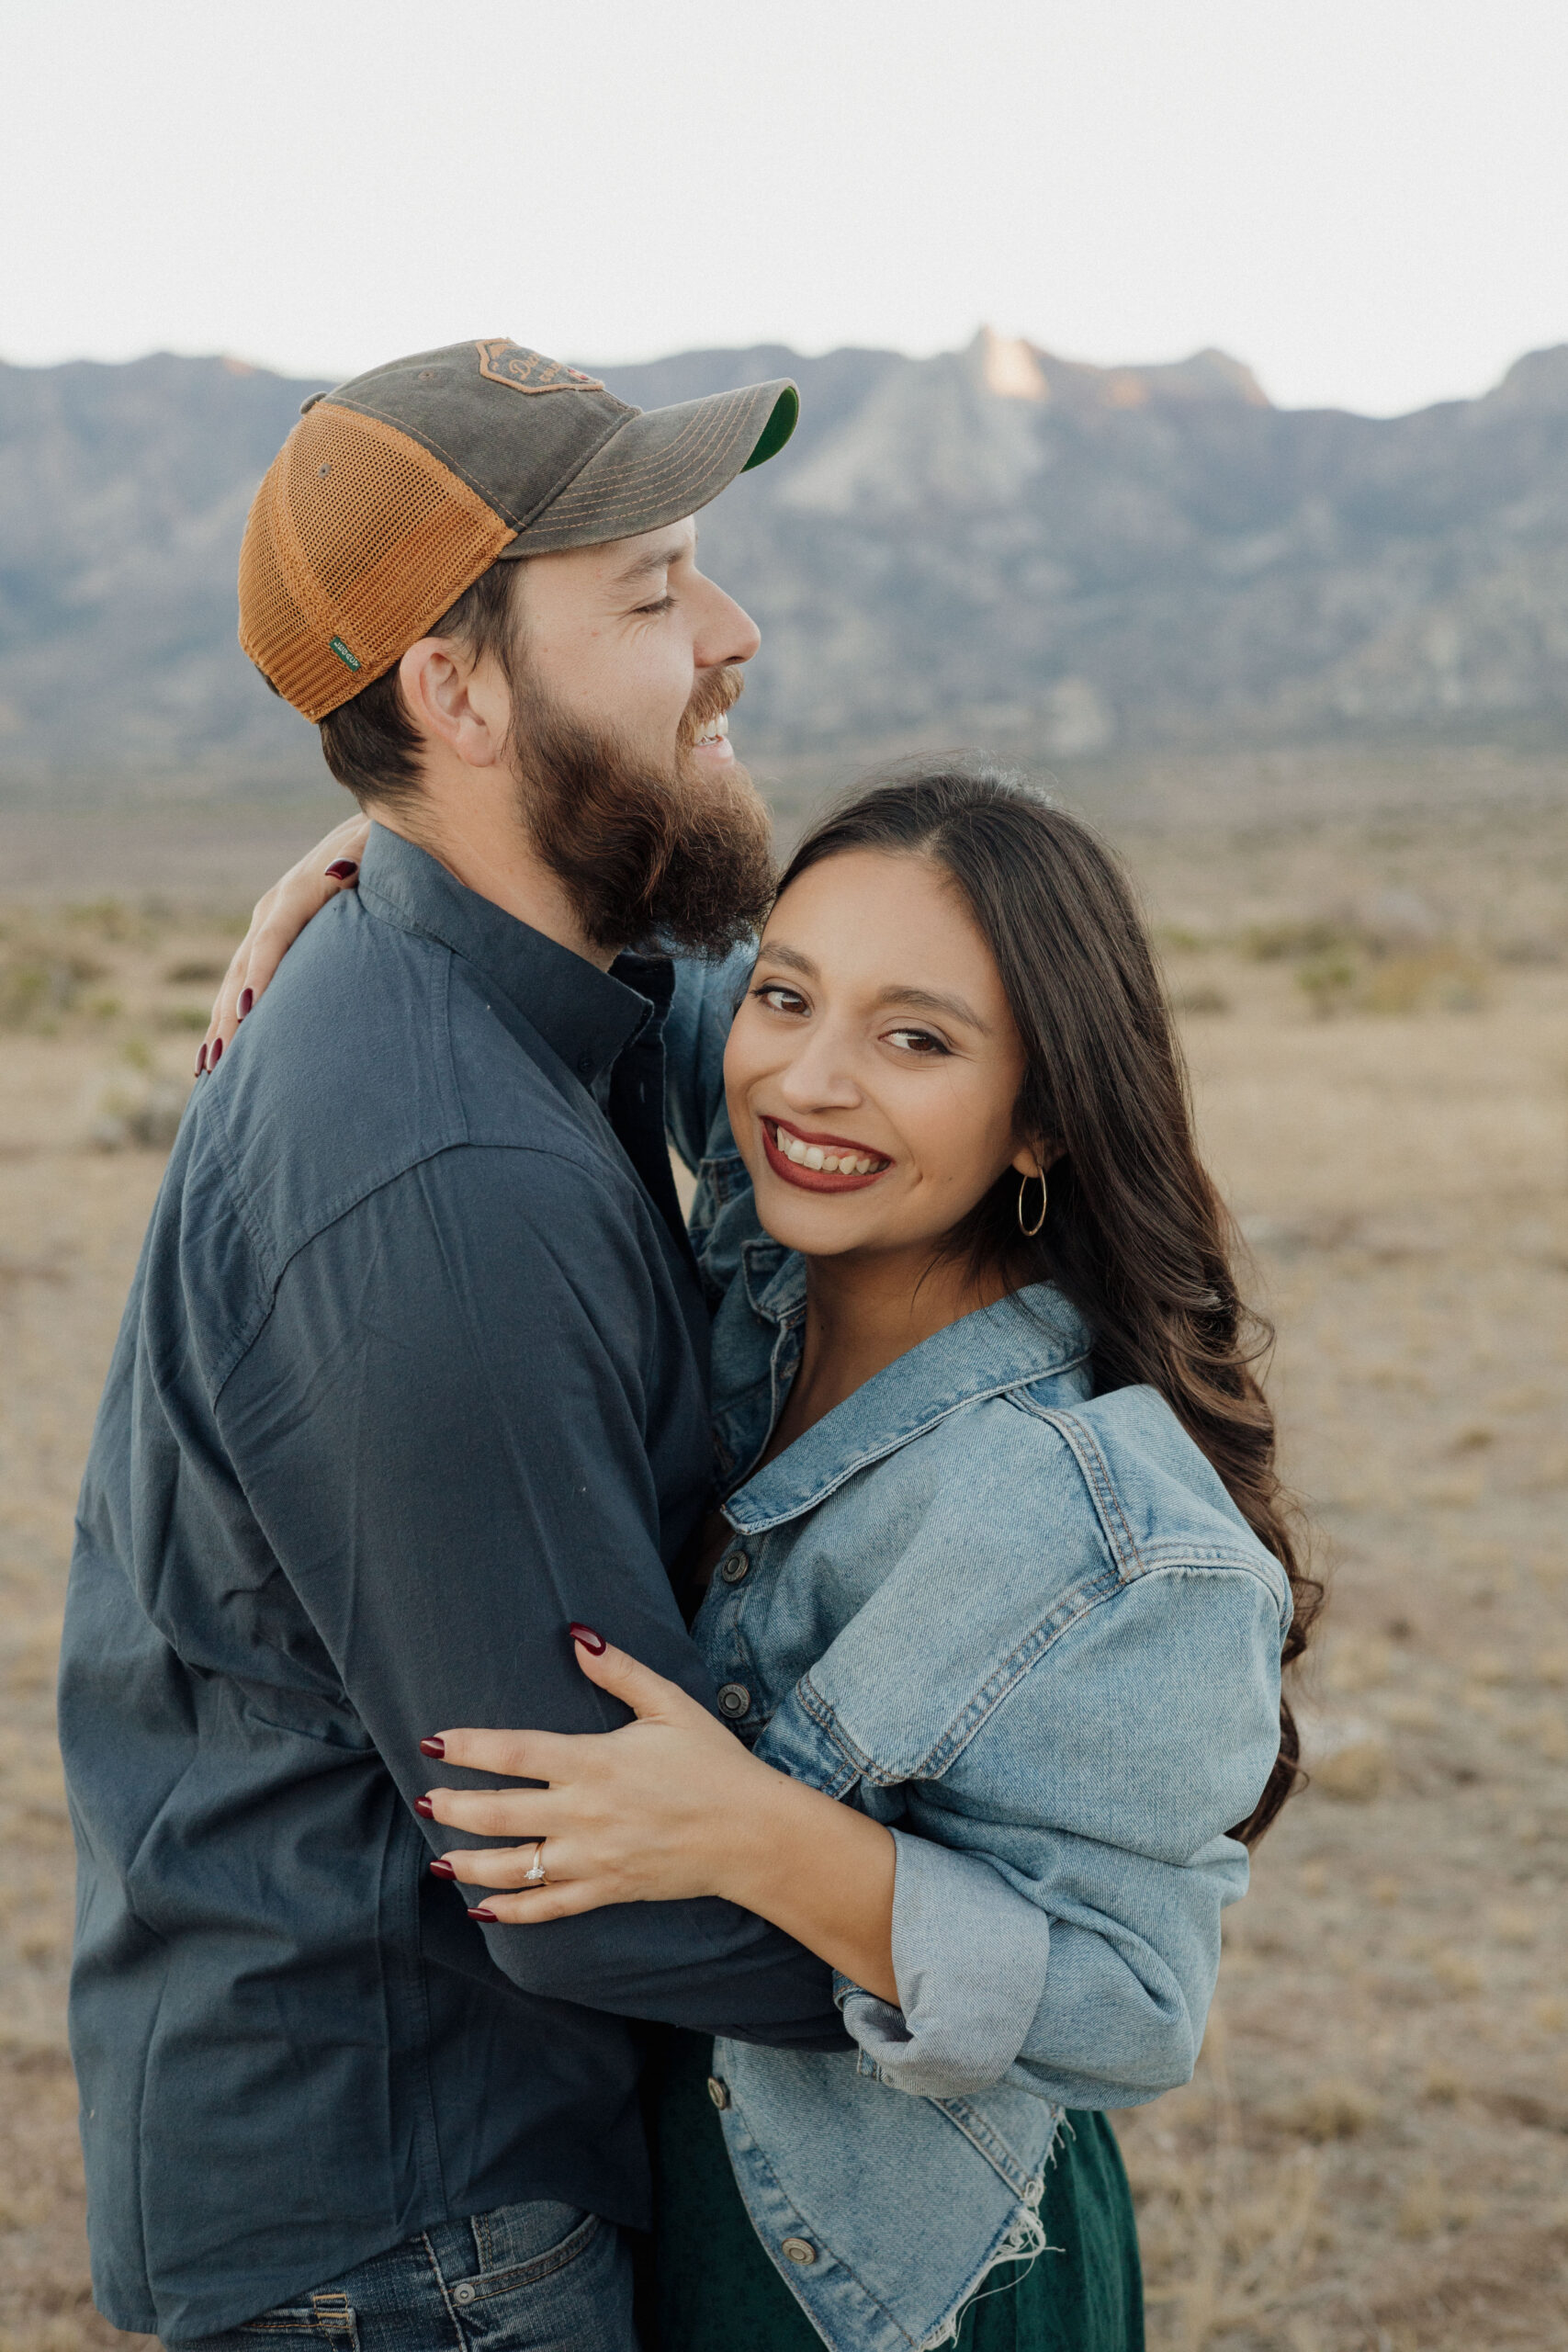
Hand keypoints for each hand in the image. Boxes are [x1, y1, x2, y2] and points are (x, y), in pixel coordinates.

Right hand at [200, 813, 370, 1068]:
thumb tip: (339, 872)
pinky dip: (229, 1015)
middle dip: (229, 1014)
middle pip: (243, 968)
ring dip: (221, 1022)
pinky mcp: (271, 940)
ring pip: (235, 980)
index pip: (273, 940)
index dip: (259, 974)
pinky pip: (244, 981)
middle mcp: (271, 912)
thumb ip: (357, 857)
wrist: (367, 836)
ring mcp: (266, 926)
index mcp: (295, 894)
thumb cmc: (379, 846)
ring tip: (208, 1068)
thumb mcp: (372, 846)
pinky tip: (219, 1051)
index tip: (247, 1011)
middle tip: (220, 1060)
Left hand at [421, 1634, 782, 1923]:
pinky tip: (482, 1909)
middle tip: (425, 1799)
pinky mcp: (606, 1890)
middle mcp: (585, 1812)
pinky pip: (548, 1907)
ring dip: (469, 1863)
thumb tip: (576, 1636)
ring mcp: (593, 1857)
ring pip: (514, 1868)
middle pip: (501, 1813)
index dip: (470, 1747)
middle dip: (454, 1807)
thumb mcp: (671, 1705)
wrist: (751, 1834)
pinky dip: (511, 1912)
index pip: (516, 1752)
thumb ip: (619, 1671)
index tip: (433, 1743)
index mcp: (596, 1761)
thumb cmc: (714, 1763)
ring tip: (439, 1857)